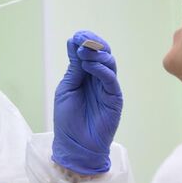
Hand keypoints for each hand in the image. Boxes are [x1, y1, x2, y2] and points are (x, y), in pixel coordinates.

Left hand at [52, 30, 122, 174]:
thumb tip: (73, 43)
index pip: (90, 53)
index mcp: (86, 76)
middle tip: (82, 39)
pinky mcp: (114, 99)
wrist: (74, 146)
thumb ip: (73, 68)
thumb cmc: (68, 120)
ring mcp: (108, 88)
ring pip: (109, 64)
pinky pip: (110, 80)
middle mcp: (99, 79)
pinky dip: (100, 70)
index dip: (85, 42)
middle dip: (92, 44)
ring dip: (96, 54)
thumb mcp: (67, 89)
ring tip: (83, 51)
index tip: (76, 36)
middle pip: (102, 54)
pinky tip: (89, 65)